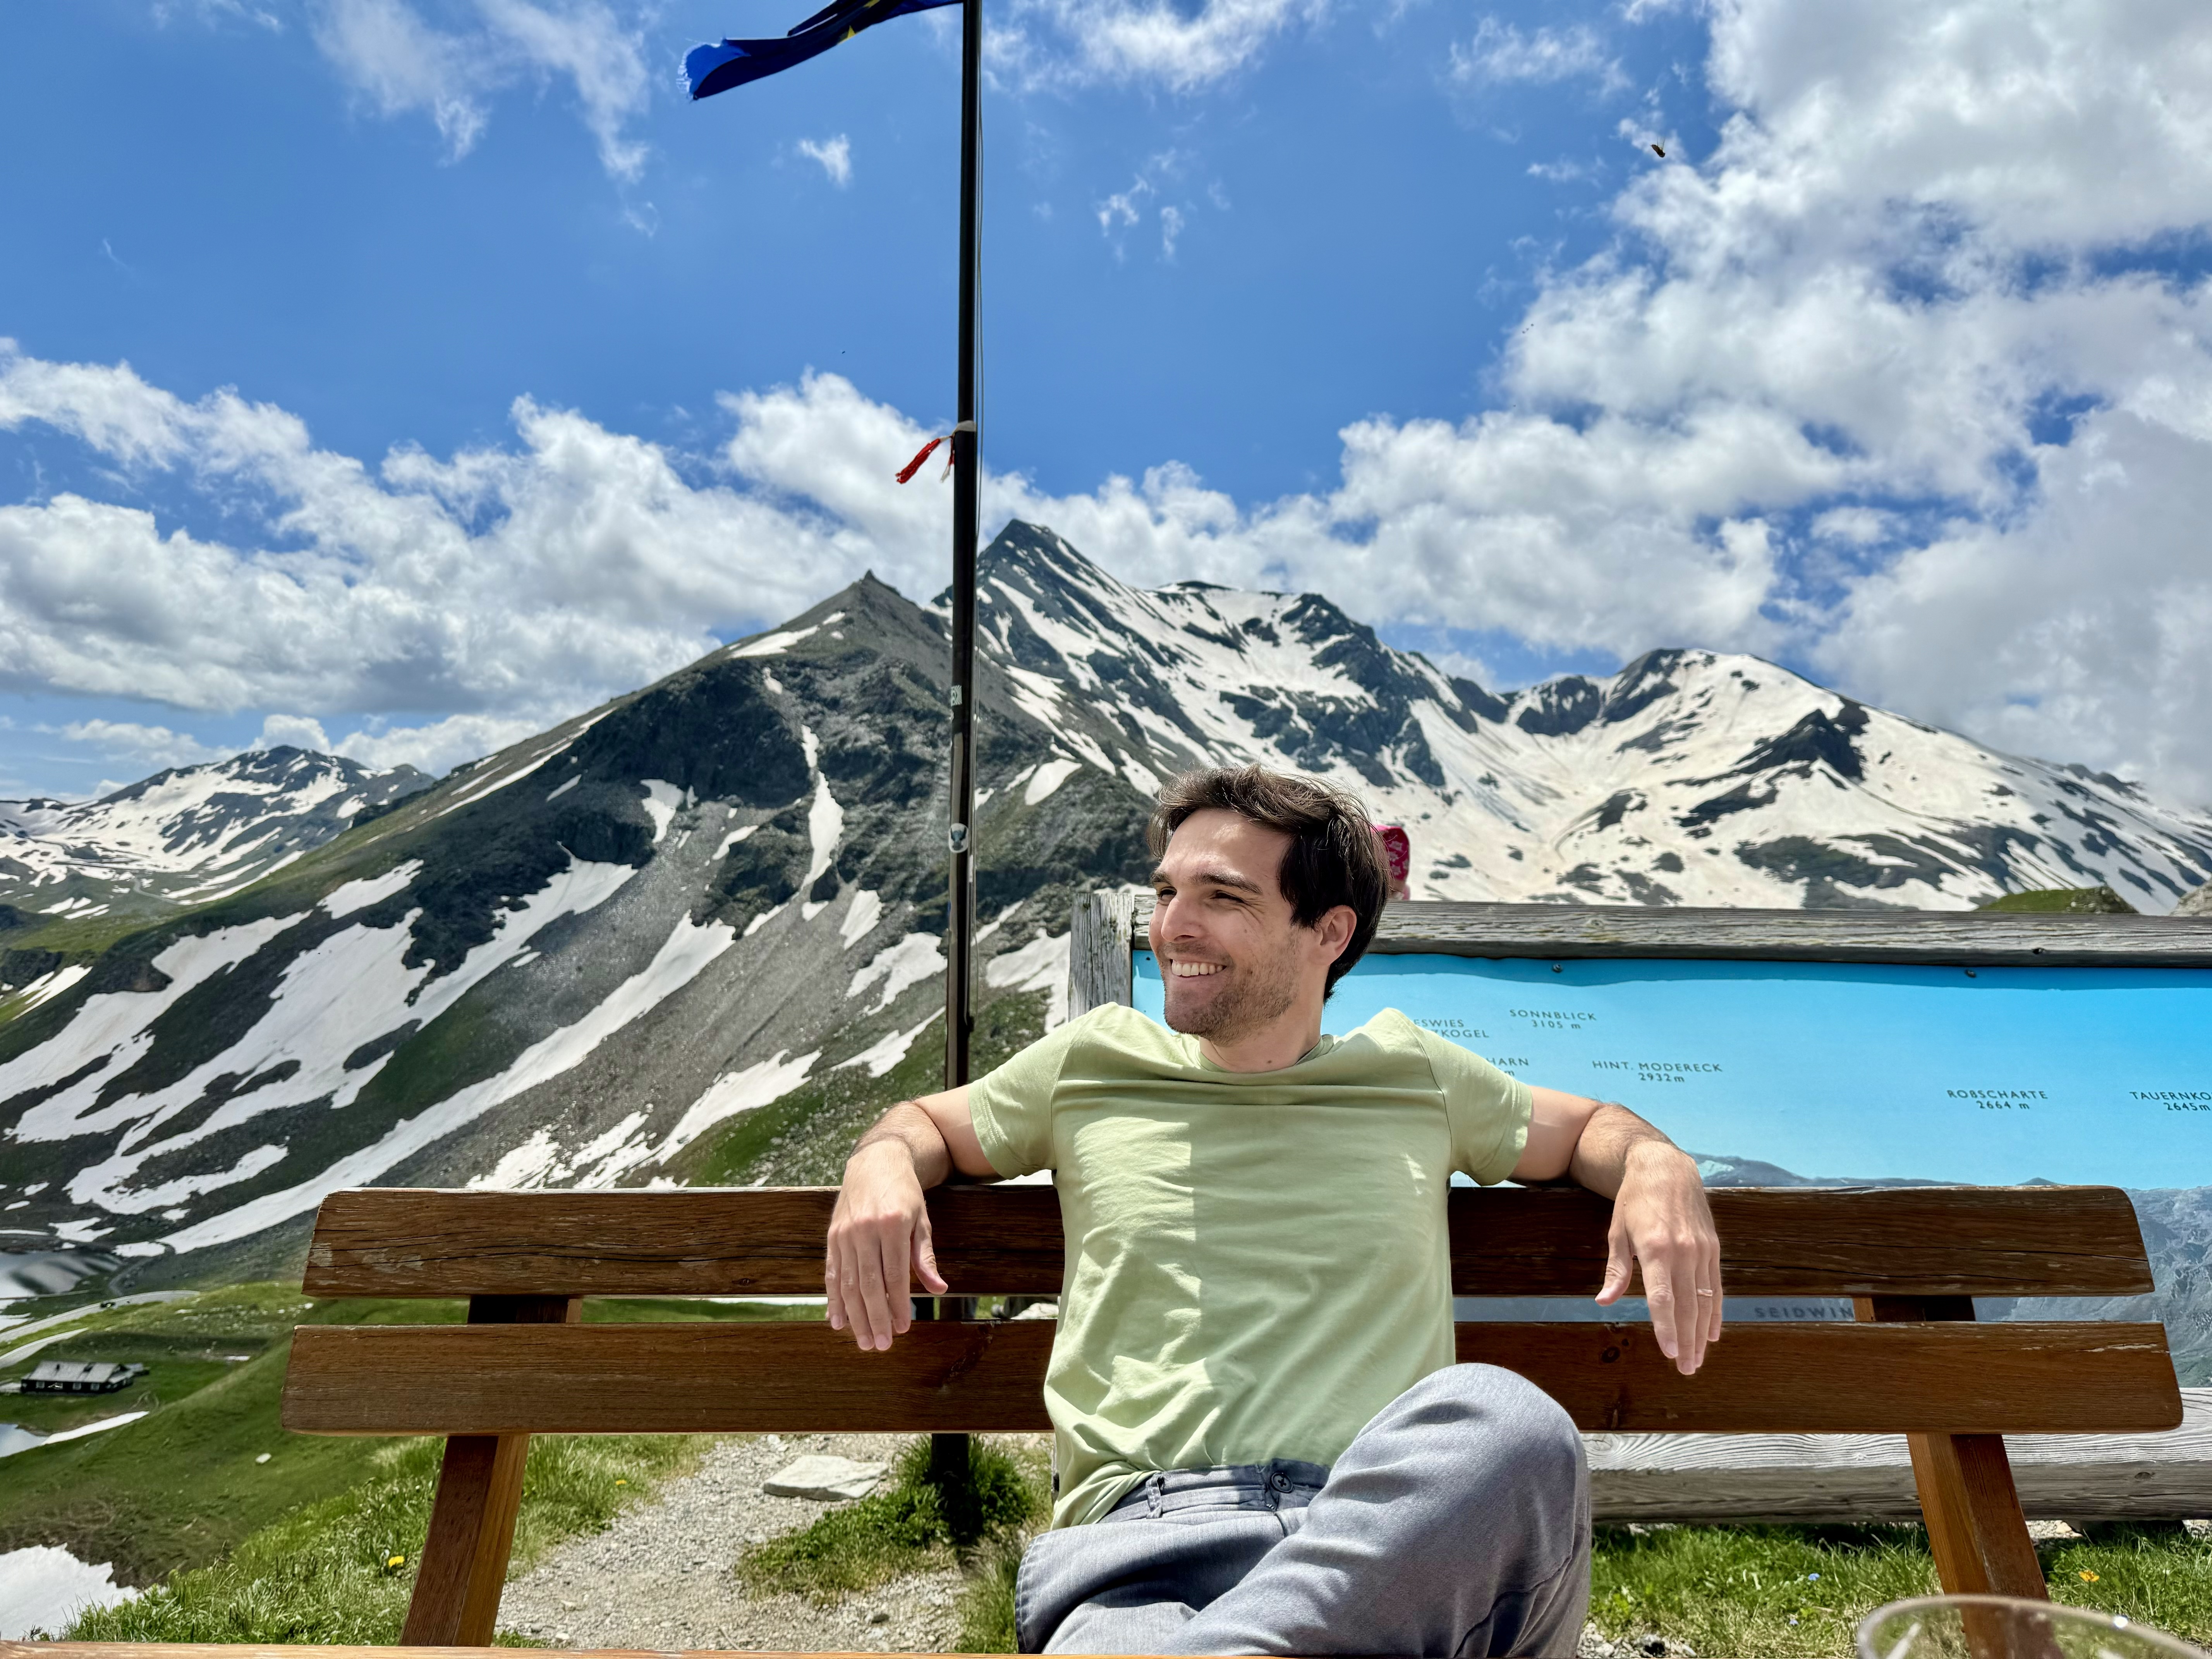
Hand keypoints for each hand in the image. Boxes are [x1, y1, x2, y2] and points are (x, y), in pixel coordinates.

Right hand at [826, 1139, 949, 1350]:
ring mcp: (845, 1233)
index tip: (903, 1329)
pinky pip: (831, 1273)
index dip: (897, 1305)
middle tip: (881, 1345)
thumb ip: (924, 1256)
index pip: (894, 1275)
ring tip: (863, 1341)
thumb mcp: (921, 1220)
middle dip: (875, 1318)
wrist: (875, 1161)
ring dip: (855, 1316)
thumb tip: (939, 1289)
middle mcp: (865, 1230)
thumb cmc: (904, 1194)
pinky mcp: (832, 1236)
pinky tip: (837, 1321)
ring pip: (847, 1283)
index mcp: (892, 1225)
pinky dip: (833, 1299)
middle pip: (868, 1284)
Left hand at [1596, 1142, 1722, 1374]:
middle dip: (1686, 1340)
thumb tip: (1604, 1301)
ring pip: (1705, 1301)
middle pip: (1687, 1305)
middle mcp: (1684, 1251)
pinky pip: (1716, 1287)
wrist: (1666, 1167)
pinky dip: (1716, 1312)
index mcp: (1656, 1248)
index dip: (1666, 1327)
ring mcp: (1702, 1250)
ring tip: (1697, 1360)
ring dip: (1701, 1333)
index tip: (1669, 1352)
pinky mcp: (1713, 1248)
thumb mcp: (1617, 1231)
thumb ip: (1616, 1270)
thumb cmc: (1634, 1200)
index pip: (1663, 1297)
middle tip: (1685, 1369)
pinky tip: (1712, 1333)